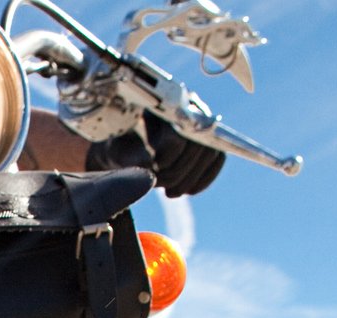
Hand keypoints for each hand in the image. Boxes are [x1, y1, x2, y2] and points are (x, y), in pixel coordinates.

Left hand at [87, 112, 225, 198]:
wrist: (126, 142)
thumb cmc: (119, 146)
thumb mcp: (118, 152)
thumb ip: (132, 157)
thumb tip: (150, 165)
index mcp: (161, 106)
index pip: (178, 133)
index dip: (169, 159)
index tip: (155, 170)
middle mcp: (185, 106)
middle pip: (198, 145)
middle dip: (180, 174)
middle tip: (165, 191)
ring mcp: (200, 120)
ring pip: (210, 152)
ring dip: (191, 179)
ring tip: (172, 192)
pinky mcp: (208, 136)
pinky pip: (218, 158)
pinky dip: (204, 179)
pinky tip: (188, 190)